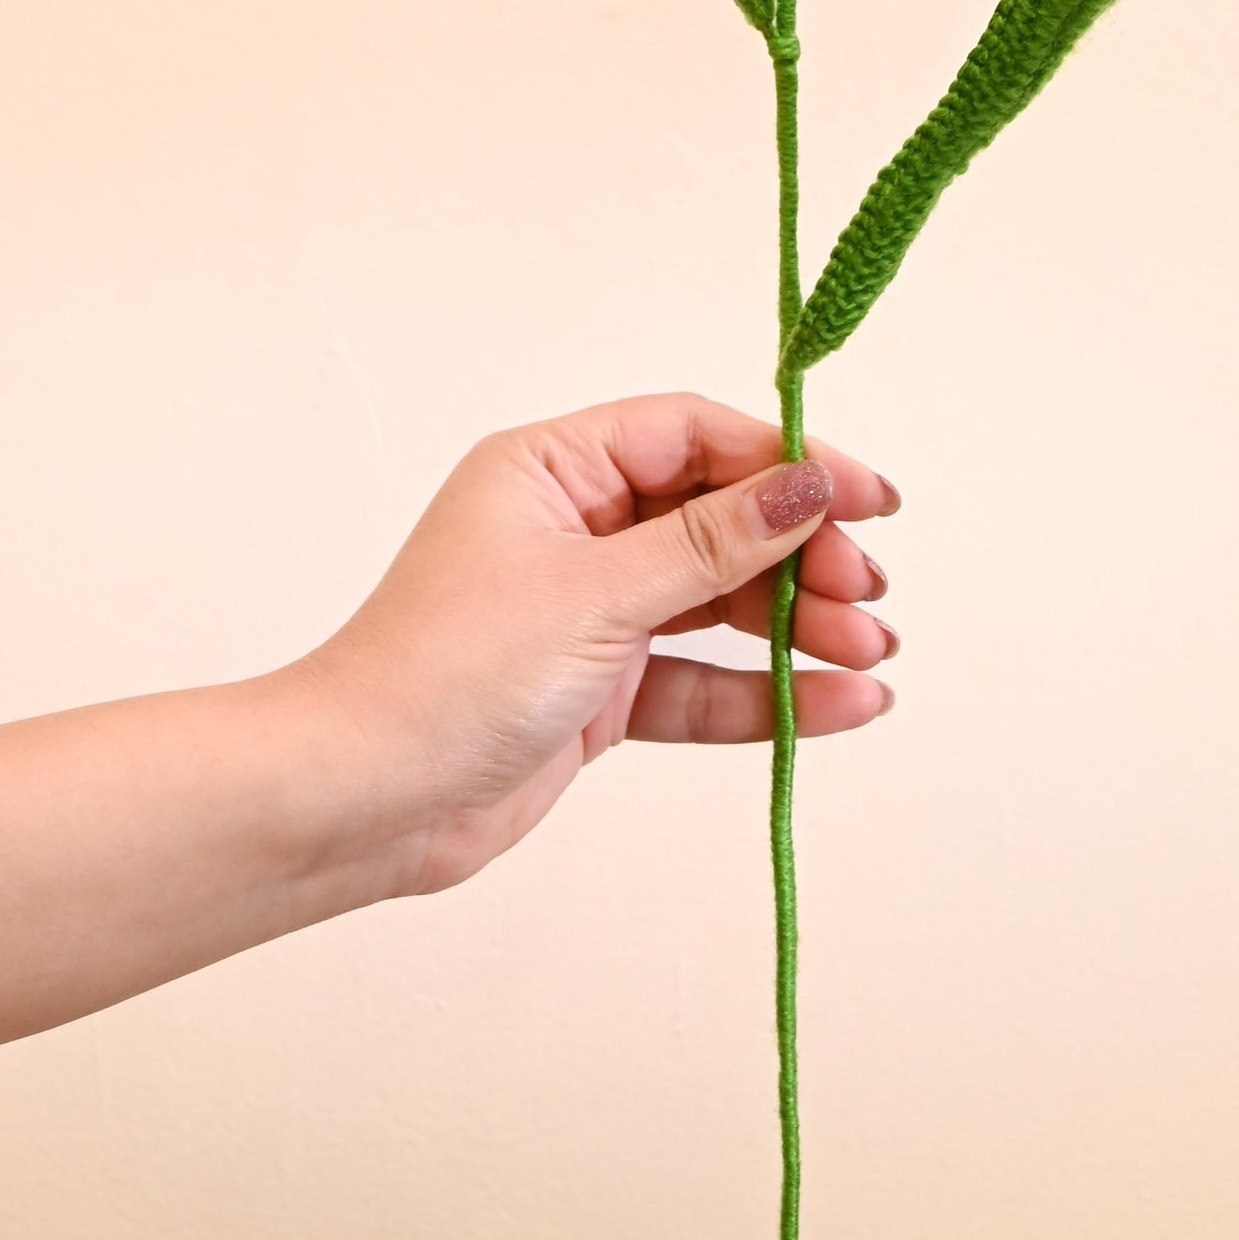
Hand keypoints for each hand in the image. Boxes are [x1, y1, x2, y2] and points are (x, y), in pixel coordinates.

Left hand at [298, 393, 900, 901]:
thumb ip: (710, 542)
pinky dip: (768, 694)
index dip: (787, 461)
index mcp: (551, 471)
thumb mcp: (595, 594)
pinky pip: (702, 683)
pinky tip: (844, 706)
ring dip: (799, 626)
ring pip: (719, 605)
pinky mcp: (599, 693)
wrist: (364, 802)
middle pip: (718, 520)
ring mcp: (589, 614)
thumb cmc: (448, 673)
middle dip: (803, 555)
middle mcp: (573, 530)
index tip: (870, 499)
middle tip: (869, 595)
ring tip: (874, 653)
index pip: (694, 438)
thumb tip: (806, 483)